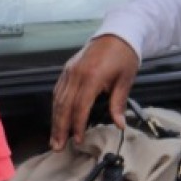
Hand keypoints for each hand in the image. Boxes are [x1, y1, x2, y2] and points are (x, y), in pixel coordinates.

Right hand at [49, 34, 140, 149]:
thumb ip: (119, 103)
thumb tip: (120, 124)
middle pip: (64, 105)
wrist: (117, 33)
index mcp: (92, 76)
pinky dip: (56, 106)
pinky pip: (58, 90)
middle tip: (57, 146)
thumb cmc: (124, 56)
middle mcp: (77, 74)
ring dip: (55, 120)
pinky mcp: (68, 69)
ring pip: (58, 99)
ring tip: (54, 138)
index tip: (78, 140)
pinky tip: (56, 118)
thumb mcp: (126, 80)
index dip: (78, 125)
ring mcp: (70, 71)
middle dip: (60, 128)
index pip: (80, 106)